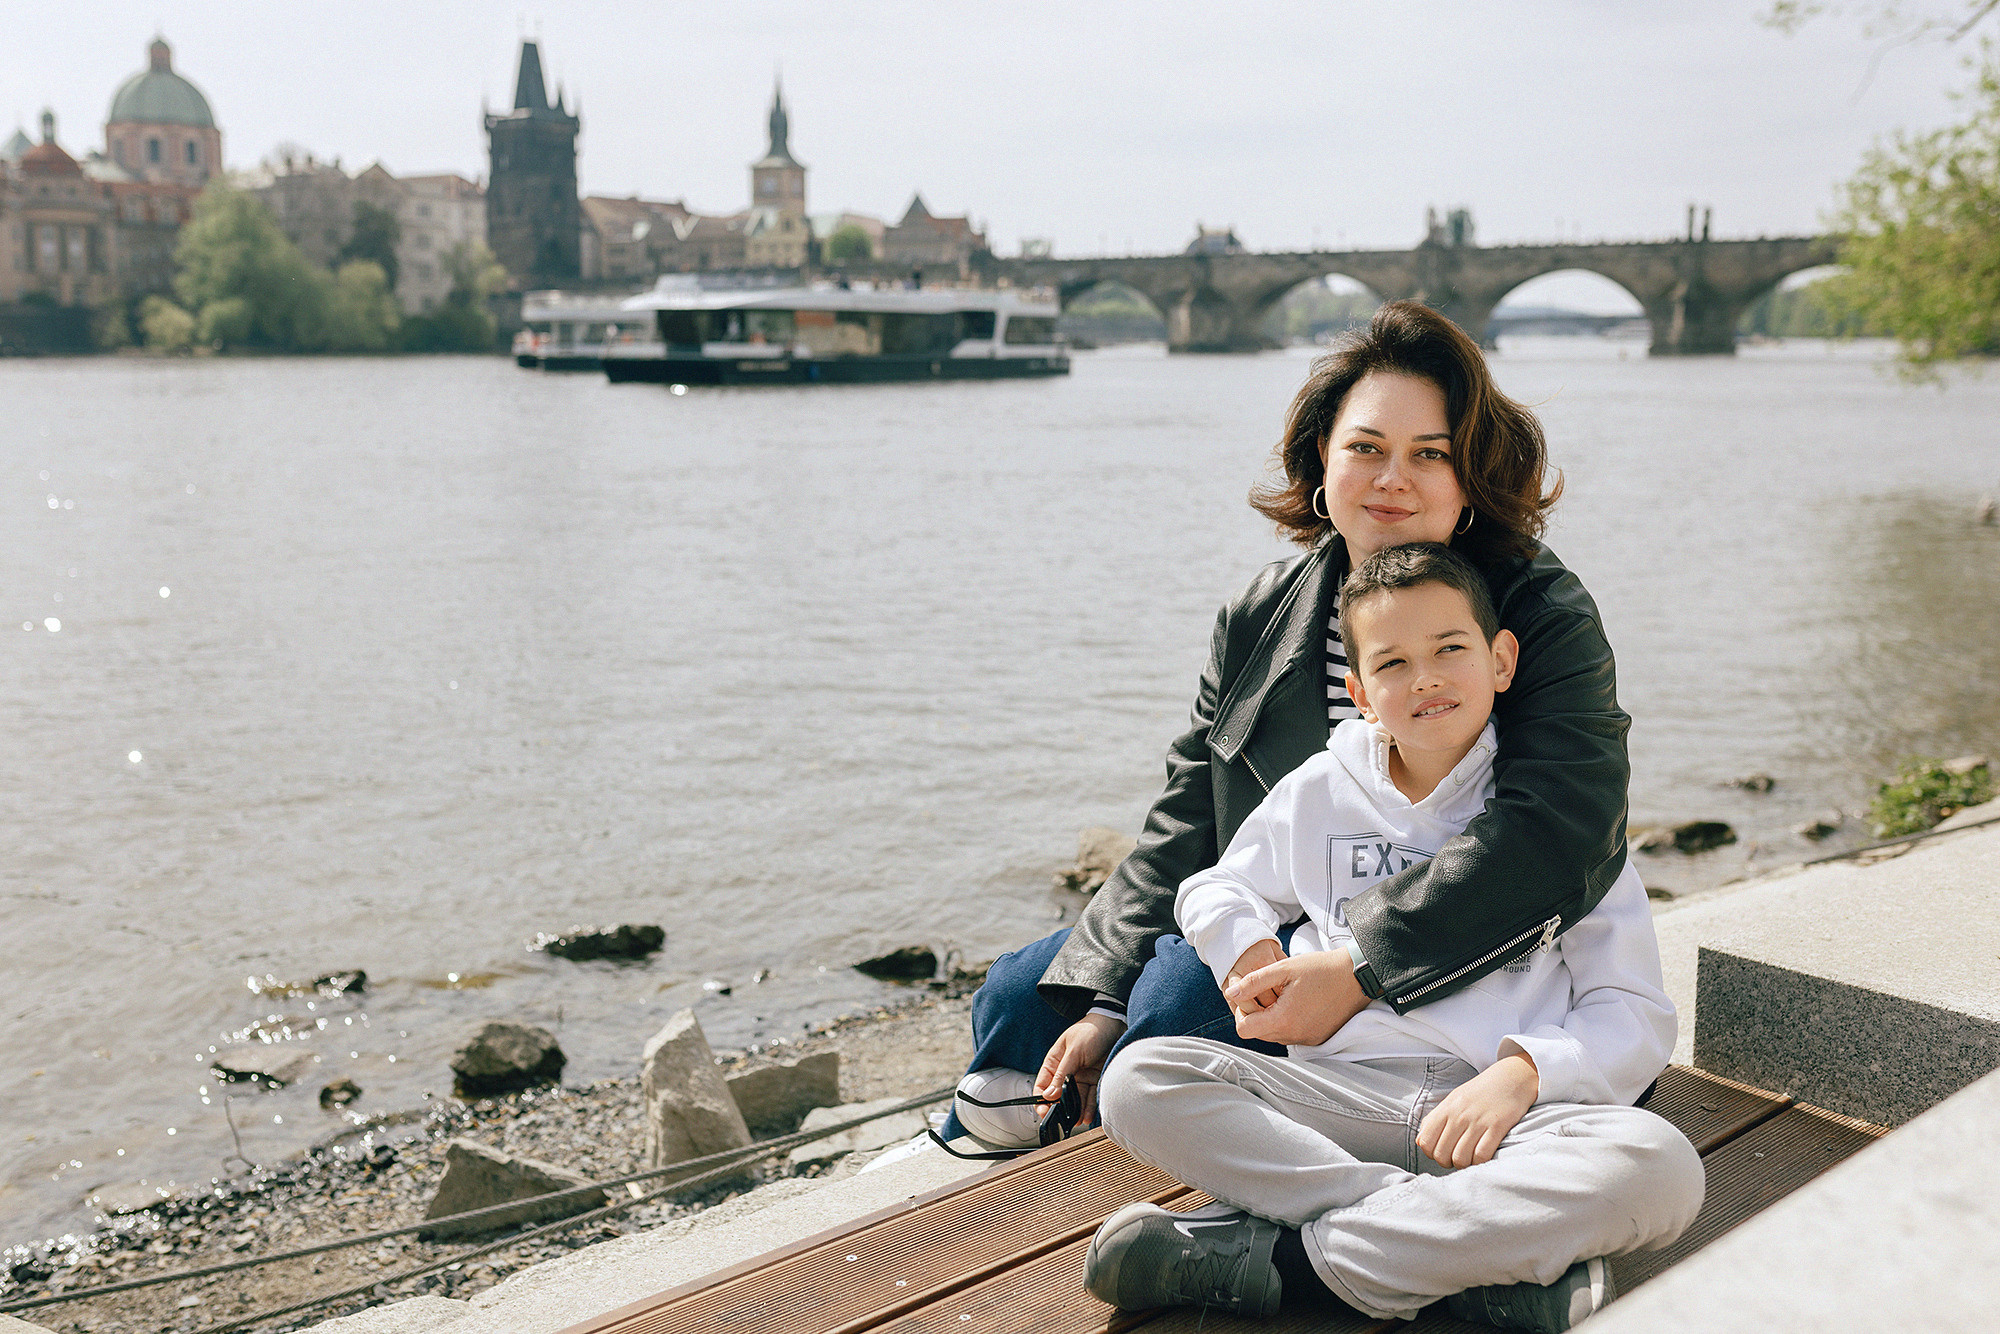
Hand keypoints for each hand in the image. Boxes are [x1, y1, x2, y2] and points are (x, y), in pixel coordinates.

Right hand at [1035, 1013, 1123, 1124]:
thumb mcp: (1074, 1050)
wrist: (1115, 1023)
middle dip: (1060, 1109)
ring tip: (1077, 1121)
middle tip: (1063, 1119)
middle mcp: (1066, 1071)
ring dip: (1076, 1111)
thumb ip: (1062, 1073)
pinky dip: (1089, 1107)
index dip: (1041, 1099)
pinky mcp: (1095, 1079)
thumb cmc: (1090, 1031)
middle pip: (1059, 1095)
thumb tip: (1049, 1095)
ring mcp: (1081, 1076)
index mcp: (1055, 1061)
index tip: (1043, 1111)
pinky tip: (1087, 1116)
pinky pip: (1090, 1096)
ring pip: (1075, 1099)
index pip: (1043, 1084)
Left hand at [1224, 950, 1367, 1045]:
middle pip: (1258, 1033)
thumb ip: (1254, 981)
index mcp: (1284, 1020)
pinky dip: (1287, 1021)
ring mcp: (1308, 1040)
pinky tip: (1296, 1002)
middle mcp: (1295, 1036)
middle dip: (1255, 1013)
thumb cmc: (1321, 968)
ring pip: (1274, 1035)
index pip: (1244, 1029)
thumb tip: (1230, 992)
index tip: (1250, 993)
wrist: (1357, 976)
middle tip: (1266, 991)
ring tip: (1282, 994)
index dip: (1241, 1011)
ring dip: (1271, 1017)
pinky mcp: (1317, 1039)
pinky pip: (1291, 1035)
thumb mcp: (1283, 969)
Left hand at [1416, 1052, 1538, 1168]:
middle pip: (1441, 1154)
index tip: (1442, 1152)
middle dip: (1447, 1163)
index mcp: (1446, 1109)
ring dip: (1464, 1165)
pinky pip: (1482, 1155)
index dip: (1431, 1154)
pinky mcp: (1497, 1127)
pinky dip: (1480, 1162)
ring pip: (1460, 1158)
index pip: (1426, 1141)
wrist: (1511, 1078)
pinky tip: (1482, 1157)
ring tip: (1470, 1159)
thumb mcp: (1453, 1099)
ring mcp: (1477, 1121)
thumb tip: (1420, 1141)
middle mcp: (1459, 1116)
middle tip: (1457, 1158)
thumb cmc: (1480, 1092)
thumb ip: (1436, 1119)